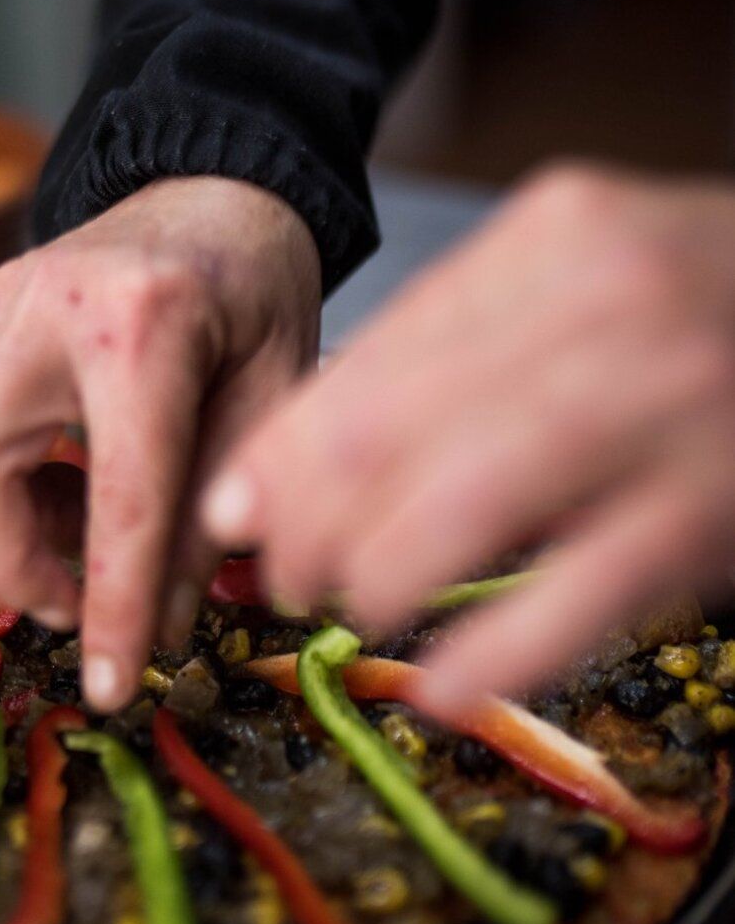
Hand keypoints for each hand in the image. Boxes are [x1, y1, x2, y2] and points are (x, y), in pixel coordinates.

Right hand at [0, 177, 320, 709]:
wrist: (214, 187)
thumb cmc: (259, 292)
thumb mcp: (274, 400)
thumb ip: (219, 511)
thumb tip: (163, 627)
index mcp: (143, 324)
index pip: (118, 496)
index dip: (114, 604)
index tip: (112, 688)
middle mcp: (45, 306)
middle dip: (19, 567)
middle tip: (85, 607)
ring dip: (14, 529)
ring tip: (91, 541)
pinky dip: (10, 486)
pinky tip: (72, 487)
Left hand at [202, 165, 734, 713]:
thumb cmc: (709, 309)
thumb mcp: (588, 277)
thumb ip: (459, 345)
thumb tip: (297, 455)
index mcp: (553, 236)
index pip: (372, 357)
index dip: (281, 452)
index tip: (236, 511)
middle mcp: (605, 304)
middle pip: (389, 433)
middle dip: (307, 525)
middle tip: (286, 577)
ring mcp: (666, 405)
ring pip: (458, 511)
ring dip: (375, 579)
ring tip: (354, 609)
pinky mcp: (712, 507)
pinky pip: (570, 599)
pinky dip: (487, 656)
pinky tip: (440, 687)